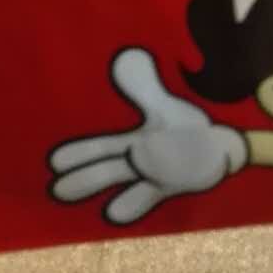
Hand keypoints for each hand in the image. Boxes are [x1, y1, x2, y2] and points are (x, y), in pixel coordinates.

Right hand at [49, 48, 247, 223]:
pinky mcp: (167, 186)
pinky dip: (132, 203)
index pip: (101, 148)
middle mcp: (137, 159)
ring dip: (100, 188)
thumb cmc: (187, 127)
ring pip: (121, 180)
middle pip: (106, 168)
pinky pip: (147, 196)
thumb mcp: (166, 108)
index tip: (54, 162)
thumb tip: (125, 57)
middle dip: (84, 177)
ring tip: (77, 198)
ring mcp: (151, 174)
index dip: (80, 153)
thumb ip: (145, 88)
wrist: (219, 150)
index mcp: (134, 140)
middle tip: (56, 189)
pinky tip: (114, 214)